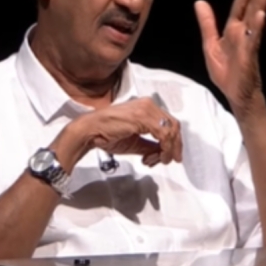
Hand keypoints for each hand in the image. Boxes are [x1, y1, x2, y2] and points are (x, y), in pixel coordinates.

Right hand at [51, 97, 182, 170]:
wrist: (91, 131)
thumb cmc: (108, 135)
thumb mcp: (136, 142)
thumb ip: (151, 145)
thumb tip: (164, 153)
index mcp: (147, 107)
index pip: (169, 123)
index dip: (174, 141)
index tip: (171, 156)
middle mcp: (149, 104)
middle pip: (174, 125)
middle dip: (174, 146)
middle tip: (170, 161)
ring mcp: (146, 109)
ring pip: (170, 131)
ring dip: (167, 150)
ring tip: (155, 161)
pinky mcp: (142, 117)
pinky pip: (163, 134)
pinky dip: (163, 148)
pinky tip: (154, 157)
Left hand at [194, 0, 265, 110]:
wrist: (235, 95)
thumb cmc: (227, 72)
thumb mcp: (211, 44)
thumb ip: (207, 24)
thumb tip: (200, 2)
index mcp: (233, 30)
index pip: (241, 5)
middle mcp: (243, 34)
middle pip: (251, 8)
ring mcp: (248, 44)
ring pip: (255, 20)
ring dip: (260, 4)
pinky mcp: (249, 57)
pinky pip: (253, 40)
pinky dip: (256, 28)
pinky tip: (260, 16)